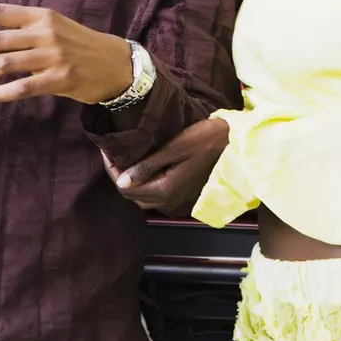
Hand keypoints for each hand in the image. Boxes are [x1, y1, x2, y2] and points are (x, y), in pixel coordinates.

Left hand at [0, 3, 131, 103]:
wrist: (115, 63)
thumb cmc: (78, 45)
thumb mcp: (52, 26)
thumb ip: (22, 29)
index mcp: (39, 15)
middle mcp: (44, 32)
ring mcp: (53, 56)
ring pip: (3, 64)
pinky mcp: (59, 79)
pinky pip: (20, 88)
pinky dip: (0, 94)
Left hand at [101, 117, 228, 215]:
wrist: (233, 142)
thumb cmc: (203, 139)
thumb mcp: (173, 148)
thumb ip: (147, 166)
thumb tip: (122, 182)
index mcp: (165, 190)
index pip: (126, 188)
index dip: (113, 171)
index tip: (107, 151)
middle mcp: (170, 201)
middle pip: (133, 197)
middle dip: (120, 178)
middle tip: (114, 155)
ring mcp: (178, 200)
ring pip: (145, 199)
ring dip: (133, 183)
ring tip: (127, 161)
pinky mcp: (184, 195)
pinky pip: (157, 196)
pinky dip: (146, 185)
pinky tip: (145, 168)